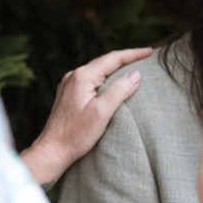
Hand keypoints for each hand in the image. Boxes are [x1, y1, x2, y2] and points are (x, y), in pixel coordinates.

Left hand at [21, 47, 152, 184]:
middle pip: (105, 62)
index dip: (133, 54)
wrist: (52, 150)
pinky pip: (91, 79)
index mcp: (82, 76)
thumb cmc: (76, 135)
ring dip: (115, 67)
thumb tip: (136, 74)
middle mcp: (74, 76)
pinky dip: (105, 77)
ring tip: (132, 66)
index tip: (150, 51)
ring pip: (97, 70)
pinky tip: (111, 82)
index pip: (113, 59)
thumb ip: (119, 91)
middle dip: (125, 58)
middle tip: (145, 55)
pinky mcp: (68, 95)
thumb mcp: (102, 113)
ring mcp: (69, 85)